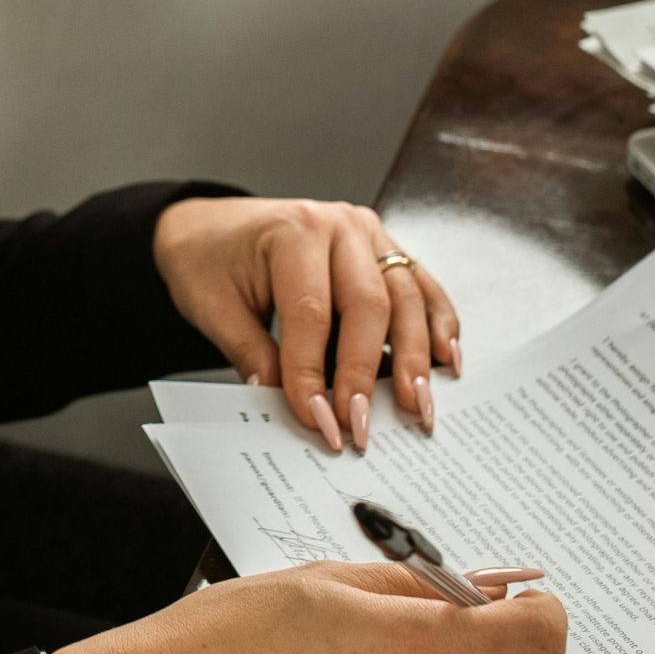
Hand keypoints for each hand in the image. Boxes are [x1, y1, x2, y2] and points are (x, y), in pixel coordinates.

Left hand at [154, 194, 460, 450]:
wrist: (210, 226)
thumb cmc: (208, 261)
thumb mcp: (212, 307)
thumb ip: (253, 355)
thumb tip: (293, 406)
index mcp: (293, 232)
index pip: (311, 313)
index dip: (315, 374)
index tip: (321, 423)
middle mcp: (339, 226)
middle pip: (369, 304)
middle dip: (368, 373)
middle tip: (366, 427)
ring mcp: (368, 234)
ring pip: (406, 298)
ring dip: (416, 357)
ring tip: (419, 406)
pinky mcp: (385, 249)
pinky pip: (421, 287)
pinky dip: (437, 324)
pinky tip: (446, 362)